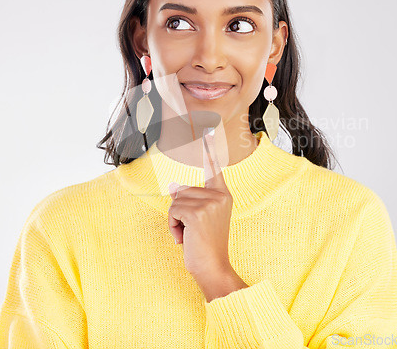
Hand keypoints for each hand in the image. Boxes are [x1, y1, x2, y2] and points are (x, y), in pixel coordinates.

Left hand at [168, 127, 232, 276]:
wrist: (213, 268)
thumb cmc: (206, 244)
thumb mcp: (201, 218)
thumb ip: (191, 200)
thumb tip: (174, 186)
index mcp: (223, 194)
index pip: (214, 167)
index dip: (209, 148)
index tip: (208, 129)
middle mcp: (219, 195)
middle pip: (183, 189)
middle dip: (179, 211)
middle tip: (192, 230)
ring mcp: (210, 203)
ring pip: (176, 200)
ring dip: (175, 220)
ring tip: (189, 235)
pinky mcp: (197, 212)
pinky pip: (173, 210)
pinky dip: (173, 226)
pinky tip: (184, 238)